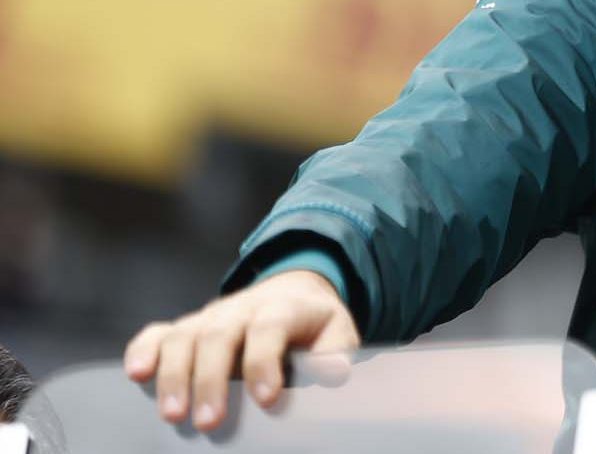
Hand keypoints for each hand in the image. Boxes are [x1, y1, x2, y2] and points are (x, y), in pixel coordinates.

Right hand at [122, 269, 358, 431]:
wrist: (293, 294)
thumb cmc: (316, 327)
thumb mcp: (338, 333)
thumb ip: (336, 352)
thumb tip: (333, 372)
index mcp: (284, 307)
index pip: (271, 327)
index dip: (265, 362)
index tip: (265, 400)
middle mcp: (241, 308)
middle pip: (219, 335)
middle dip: (211, 380)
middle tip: (208, 422)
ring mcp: (210, 316)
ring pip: (184, 336)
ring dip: (174, 375)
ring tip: (172, 415)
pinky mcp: (187, 327)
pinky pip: (158, 333)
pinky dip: (143, 350)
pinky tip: (135, 376)